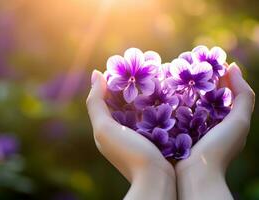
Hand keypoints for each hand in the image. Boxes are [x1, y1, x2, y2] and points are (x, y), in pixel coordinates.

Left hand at [86, 70, 175, 199]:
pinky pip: (149, 116)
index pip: (105, 97)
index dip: (112, 80)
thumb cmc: (129, 153)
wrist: (156, 179)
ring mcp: (135, 134)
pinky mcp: (150, 136)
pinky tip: (162, 94)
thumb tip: (96, 74)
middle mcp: (119, 129)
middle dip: (128, 85)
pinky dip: (152, 105)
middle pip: (121, 101)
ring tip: (153, 76)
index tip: (123, 64)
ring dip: (142, 93)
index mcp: (105, 127)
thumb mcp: (105, 129)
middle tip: (141, 67)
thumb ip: (96, 103)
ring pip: (136, 107)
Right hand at [176, 63, 254, 199]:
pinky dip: (175, 103)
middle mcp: (213, 124)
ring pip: (191, 103)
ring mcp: (195, 129)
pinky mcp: (180, 133)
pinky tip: (166, 93)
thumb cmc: (220, 148)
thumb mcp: (239, 121)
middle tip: (188, 65)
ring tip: (175, 75)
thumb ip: (243, 95)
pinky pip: (178, 114)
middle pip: (208, 96)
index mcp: (229, 121)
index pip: (226, 92)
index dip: (220, 76)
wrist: (196, 175)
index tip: (208, 61)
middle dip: (201, 81)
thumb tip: (233, 67)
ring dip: (185, 90)